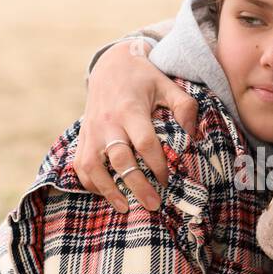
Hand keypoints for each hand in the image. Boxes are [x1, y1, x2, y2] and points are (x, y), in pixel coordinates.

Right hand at [74, 36, 199, 212]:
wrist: (110, 65)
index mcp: (131, 109)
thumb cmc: (144, 78)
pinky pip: (80, 165)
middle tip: (153, 205)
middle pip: (120, 159)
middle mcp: (108, 122)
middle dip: (137, 185)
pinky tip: (105, 194)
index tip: (167, 180)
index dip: (157, 164)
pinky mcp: (82, 137)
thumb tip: (192, 137)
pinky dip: (90, 183)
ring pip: (93, 165)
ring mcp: (91, 131)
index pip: (144, 143)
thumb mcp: (168, 85)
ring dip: (108, 190)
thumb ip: (185, 108)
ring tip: (125, 208)